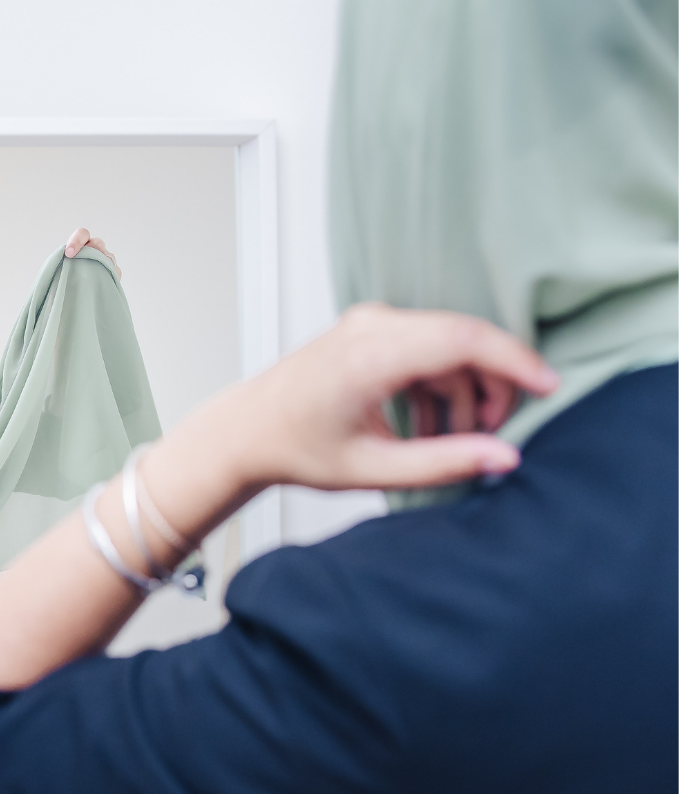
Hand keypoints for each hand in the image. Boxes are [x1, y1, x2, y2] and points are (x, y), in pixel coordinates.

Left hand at [64, 227, 120, 279]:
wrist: (78, 297)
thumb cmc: (66, 282)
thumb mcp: (59, 271)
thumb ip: (60, 263)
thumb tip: (59, 262)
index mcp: (82, 244)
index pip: (82, 233)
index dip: (76, 241)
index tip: (69, 253)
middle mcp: (96, 248)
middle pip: (97, 243)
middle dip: (90, 251)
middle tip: (82, 263)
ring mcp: (107, 259)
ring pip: (108, 256)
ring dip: (100, 264)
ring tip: (91, 277)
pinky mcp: (115, 272)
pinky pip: (114, 271)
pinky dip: (108, 275)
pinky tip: (100, 283)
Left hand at [237, 303, 557, 495]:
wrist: (246, 432)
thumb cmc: (294, 450)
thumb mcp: (371, 469)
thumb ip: (442, 465)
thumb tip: (504, 459)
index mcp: (372, 352)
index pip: (465, 339)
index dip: (515, 361)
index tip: (548, 387)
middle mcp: (374, 325)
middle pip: (464, 339)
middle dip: (492, 387)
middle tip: (492, 436)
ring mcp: (372, 323)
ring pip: (449, 346)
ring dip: (465, 392)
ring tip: (454, 442)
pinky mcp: (373, 332)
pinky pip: (428, 349)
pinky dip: (441, 385)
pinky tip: (430, 428)